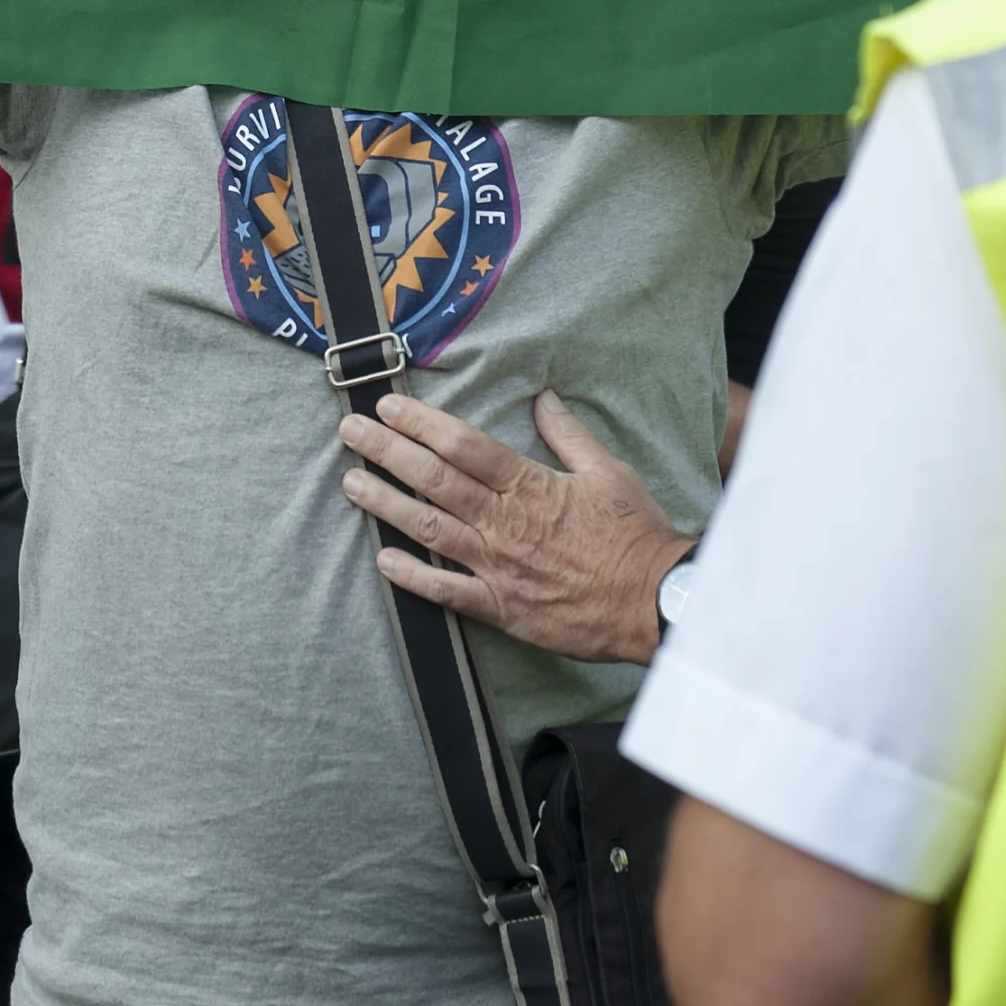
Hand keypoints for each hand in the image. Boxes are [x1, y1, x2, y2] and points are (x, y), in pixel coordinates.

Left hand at [338, 390, 691, 666]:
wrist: (654, 602)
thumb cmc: (635, 536)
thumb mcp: (609, 472)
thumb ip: (569, 435)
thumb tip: (543, 398)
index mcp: (530, 486)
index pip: (463, 446)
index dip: (421, 423)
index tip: (389, 406)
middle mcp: (506, 523)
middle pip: (435, 480)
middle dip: (388, 452)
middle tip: (351, 432)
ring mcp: (499, 566)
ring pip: (431, 529)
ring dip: (387, 504)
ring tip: (352, 482)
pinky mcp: (502, 607)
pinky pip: (448, 591)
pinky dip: (414, 577)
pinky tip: (384, 560)